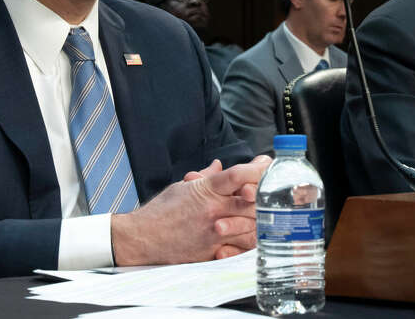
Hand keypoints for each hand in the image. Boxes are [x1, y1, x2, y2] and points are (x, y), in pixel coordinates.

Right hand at [110, 156, 271, 264]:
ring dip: (262, 216)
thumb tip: (219, 166)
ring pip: (252, 224)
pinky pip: (241, 246)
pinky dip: (251, 238)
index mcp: (204, 190)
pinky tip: (257, 233)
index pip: (238, 174)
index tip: (267, 163)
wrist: (141, 240)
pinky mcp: (213, 251)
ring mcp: (214, 233)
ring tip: (269, 210)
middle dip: (265, 192)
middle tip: (274, 188)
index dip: (257, 168)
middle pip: (252, 199)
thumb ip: (205, 177)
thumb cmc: (159, 212)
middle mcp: (212, 210)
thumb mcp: (181, 187)